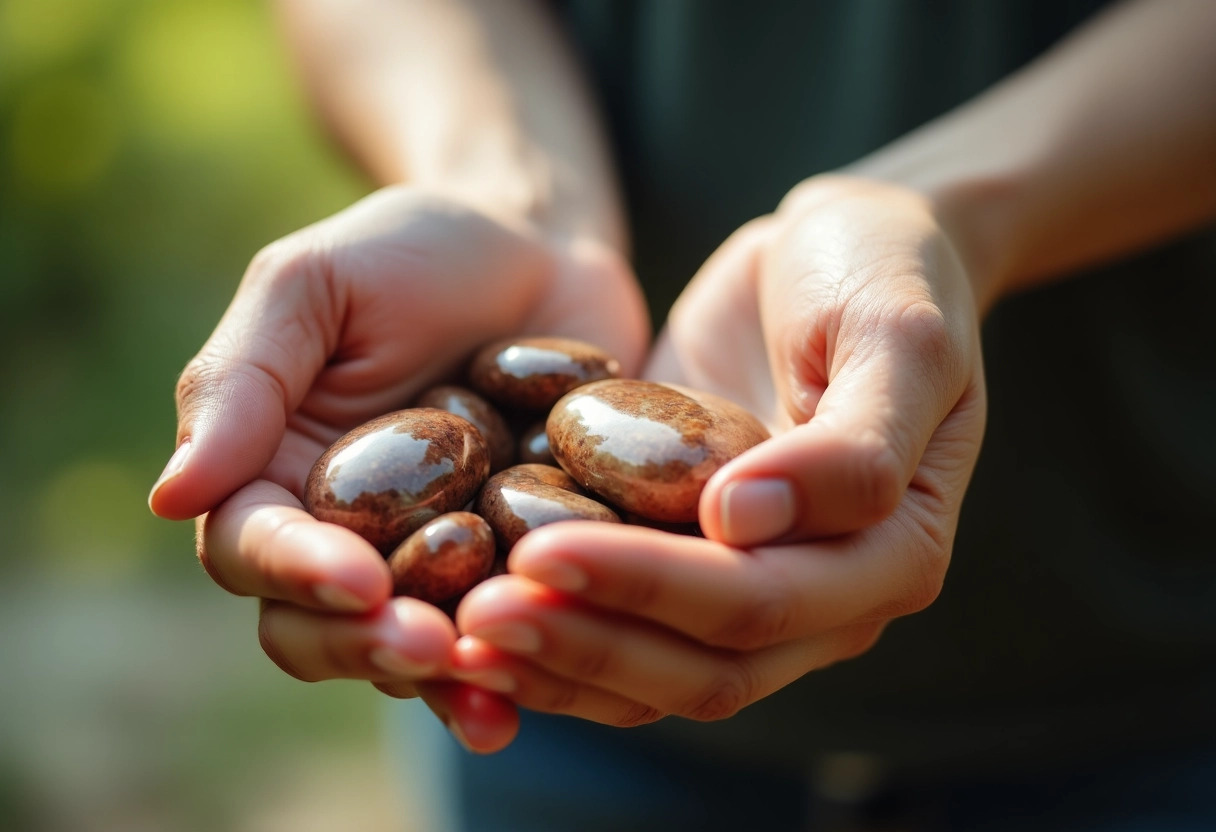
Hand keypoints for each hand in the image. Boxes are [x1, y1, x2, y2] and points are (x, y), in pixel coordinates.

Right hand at [148, 185, 648, 750]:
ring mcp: (436, 561)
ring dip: (446, 676)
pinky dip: (527, 656)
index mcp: (277, 474)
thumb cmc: (416, 254)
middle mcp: (347, 536)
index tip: (355, 579)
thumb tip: (171, 499)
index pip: (254, 548)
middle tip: (430, 647)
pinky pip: (511, 630)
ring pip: (415, 649)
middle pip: (323, 627)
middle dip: (369, 645)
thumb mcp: (318, 286)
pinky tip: (559, 669)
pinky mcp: (519, 565)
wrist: (539, 252)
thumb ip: (243, 380)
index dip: (296, 573)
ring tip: (494, 681)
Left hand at [450, 176, 985, 727]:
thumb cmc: (885, 276)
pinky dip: (553, 635)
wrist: (838, 250)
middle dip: (584, 640)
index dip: (652, 589)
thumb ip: (852, 443)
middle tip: (472, 618)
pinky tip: (469, 620)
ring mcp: (754, 591)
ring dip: (556, 662)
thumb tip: (744, 523)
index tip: (544, 552)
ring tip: (454, 637)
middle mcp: (824, 599)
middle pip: (702, 664)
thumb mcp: (896, 336)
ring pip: (654, 673)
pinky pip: (621, 625)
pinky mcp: (688, 561)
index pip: (760, 600)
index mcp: (891, 557)